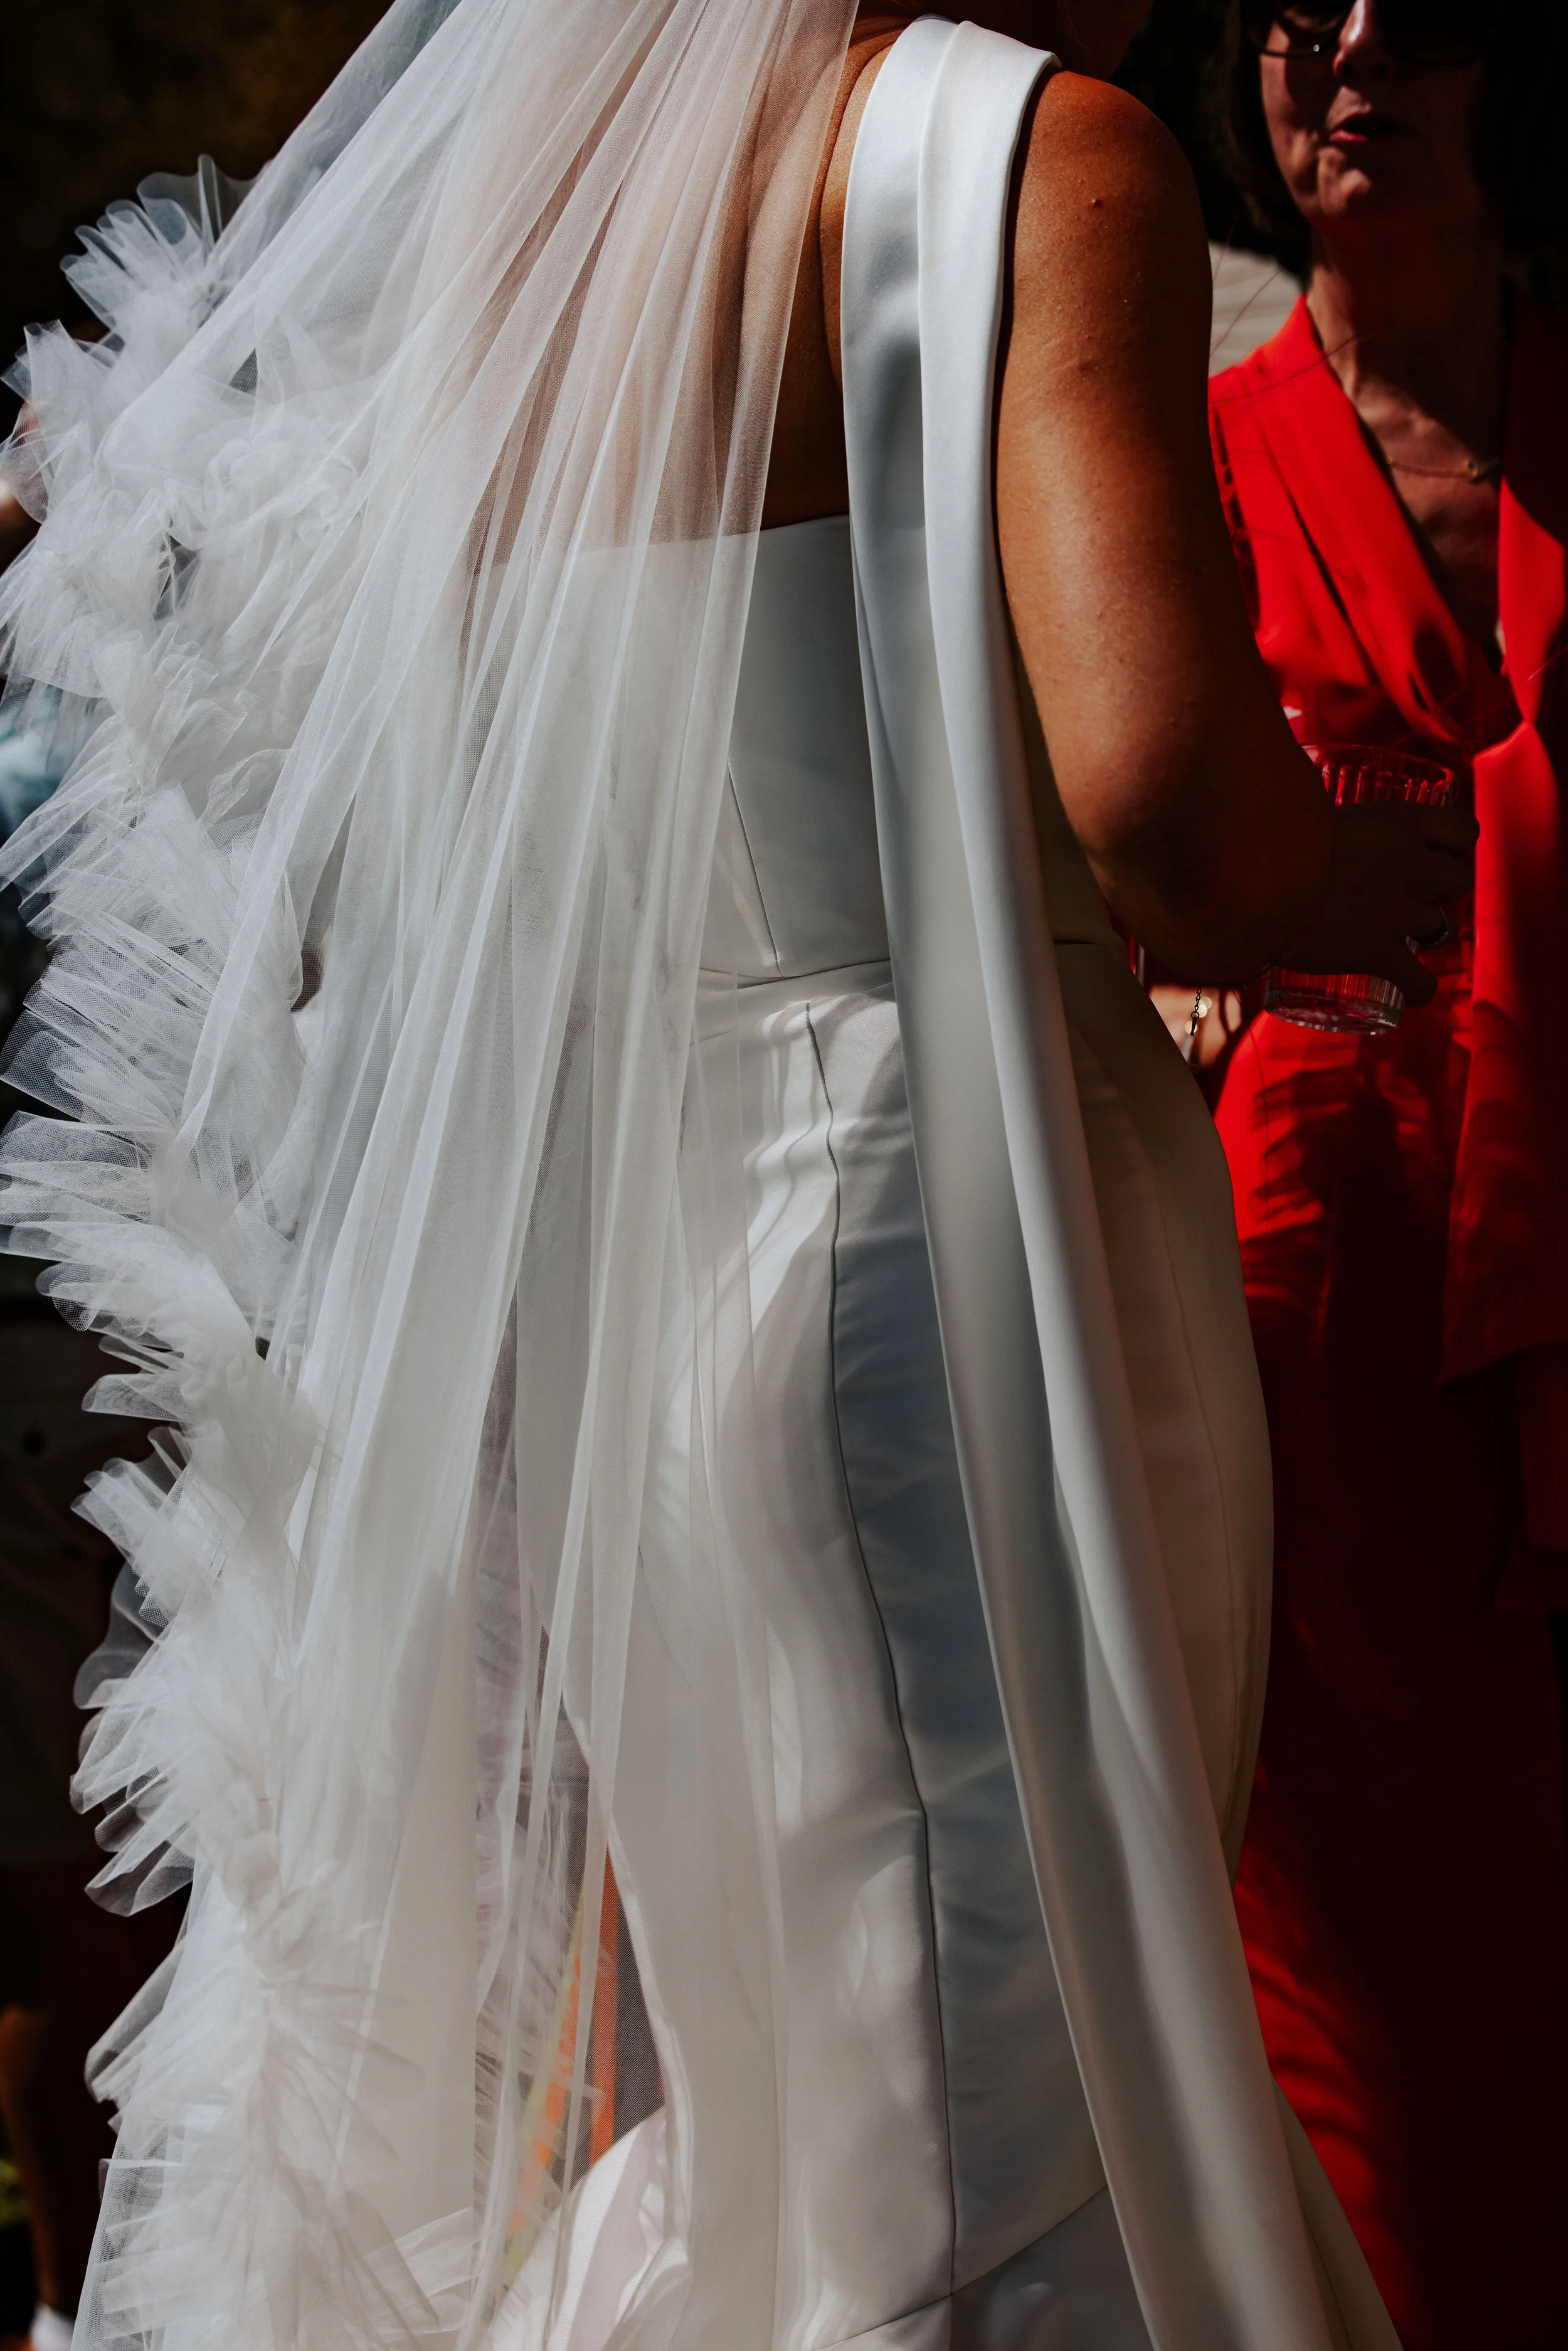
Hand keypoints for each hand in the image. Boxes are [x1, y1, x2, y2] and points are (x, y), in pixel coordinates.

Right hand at [1277, 794, 1476, 1006]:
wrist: (1249, 880)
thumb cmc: (1274, 841)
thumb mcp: (1324, 816)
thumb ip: (1344, 828)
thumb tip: (1320, 829)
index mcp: (1402, 822)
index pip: (1465, 830)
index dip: (1458, 847)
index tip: (1438, 855)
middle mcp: (1410, 863)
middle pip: (1458, 882)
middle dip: (1439, 891)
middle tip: (1408, 895)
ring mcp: (1397, 910)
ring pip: (1438, 928)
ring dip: (1421, 931)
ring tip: (1389, 931)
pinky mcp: (1377, 952)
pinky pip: (1420, 981)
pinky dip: (1420, 988)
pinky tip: (1412, 989)